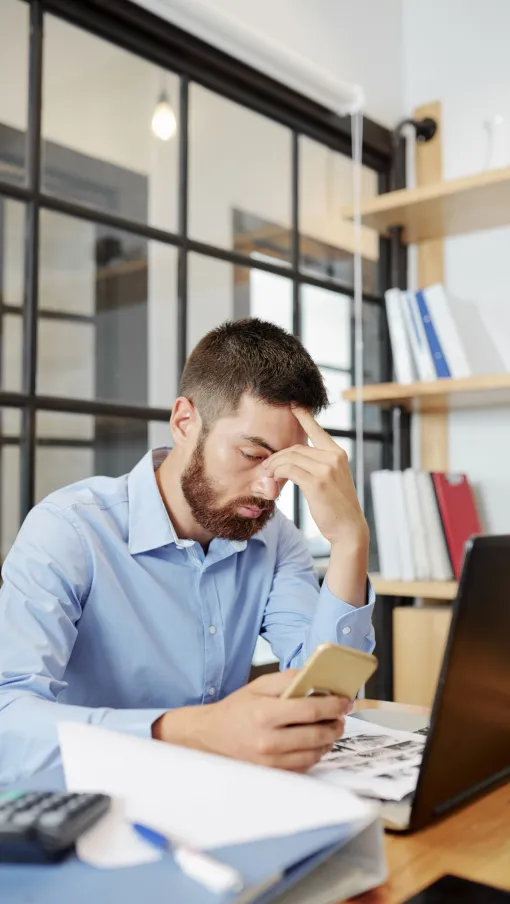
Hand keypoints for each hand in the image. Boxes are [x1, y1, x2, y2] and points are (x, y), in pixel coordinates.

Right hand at [152, 670, 348, 771]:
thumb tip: (314, 677)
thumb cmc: (236, 709)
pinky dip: (316, 753)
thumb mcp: (258, 685)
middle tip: (341, 715)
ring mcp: (271, 761)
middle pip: (316, 733)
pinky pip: (304, 765)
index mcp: (265, 714)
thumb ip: (286, 679)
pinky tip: (316, 742)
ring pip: (314, 752)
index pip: (310, 710)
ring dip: (329, 740)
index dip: (333, 705)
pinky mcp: (272, 773)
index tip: (345, 700)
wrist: (210, 737)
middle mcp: (268, 740)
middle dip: (335, 723)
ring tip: (331, 728)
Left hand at [263, 408, 367, 547]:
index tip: (294, 405)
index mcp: (338, 454)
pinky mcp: (317, 482)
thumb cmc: (337, 506)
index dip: (304, 417)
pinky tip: (274, 479)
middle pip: (297, 448)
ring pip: (291, 458)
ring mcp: (326, 469)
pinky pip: (289, 470)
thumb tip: (292, 462)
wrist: (349, 528)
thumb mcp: (332, 480)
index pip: (318, 431)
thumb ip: (317, 466)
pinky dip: (278, 473)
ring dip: (275, 465)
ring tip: (267, 474)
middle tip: (266, 466)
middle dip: (278, 456)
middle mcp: (334, 457)